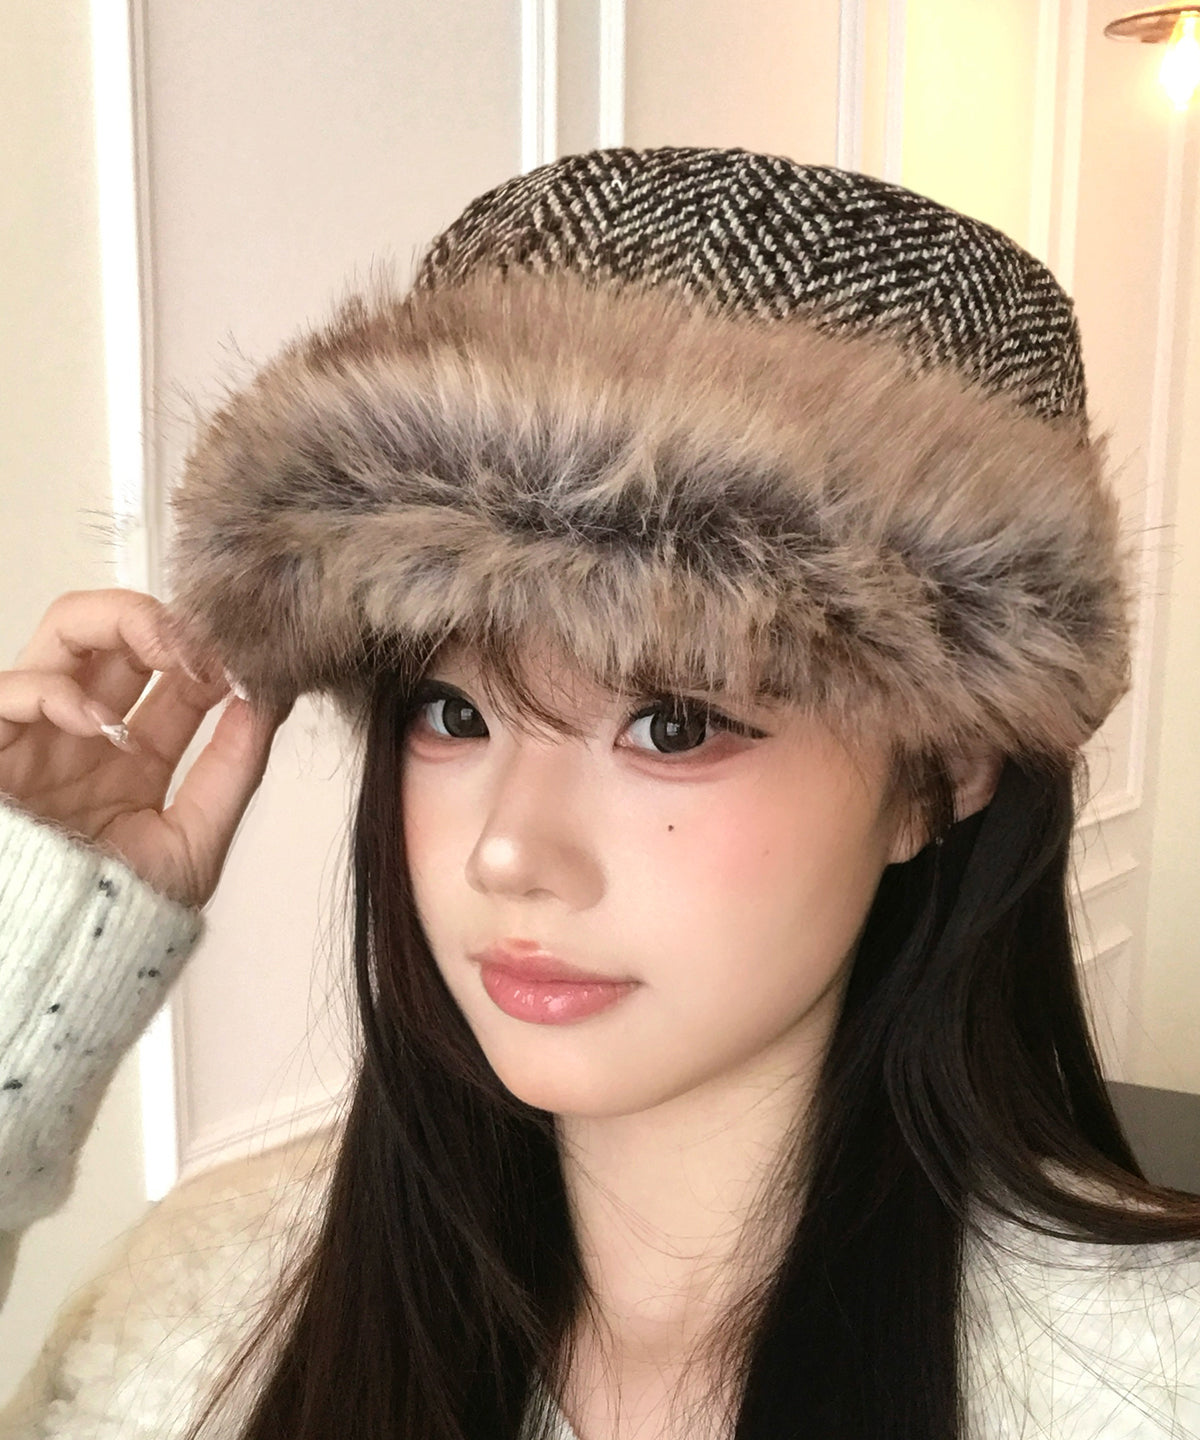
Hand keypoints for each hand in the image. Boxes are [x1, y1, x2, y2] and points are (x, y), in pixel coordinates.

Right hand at [0, 588, 292, 907]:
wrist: (58, 967)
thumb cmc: (116, 918)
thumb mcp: (194, 843)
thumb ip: (233, 769)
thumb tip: (271, 698)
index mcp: (133, 754)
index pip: (177, 675)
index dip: (214, 654)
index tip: (253, 658)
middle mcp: (85, 734)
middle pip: (121, 634)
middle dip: (170, 622)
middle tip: (210, 645)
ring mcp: (37, 734)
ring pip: (68, 631)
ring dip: (125, 621)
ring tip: (174, 655)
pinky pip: (9, 688)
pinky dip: (59, 691)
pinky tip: (103, 726)